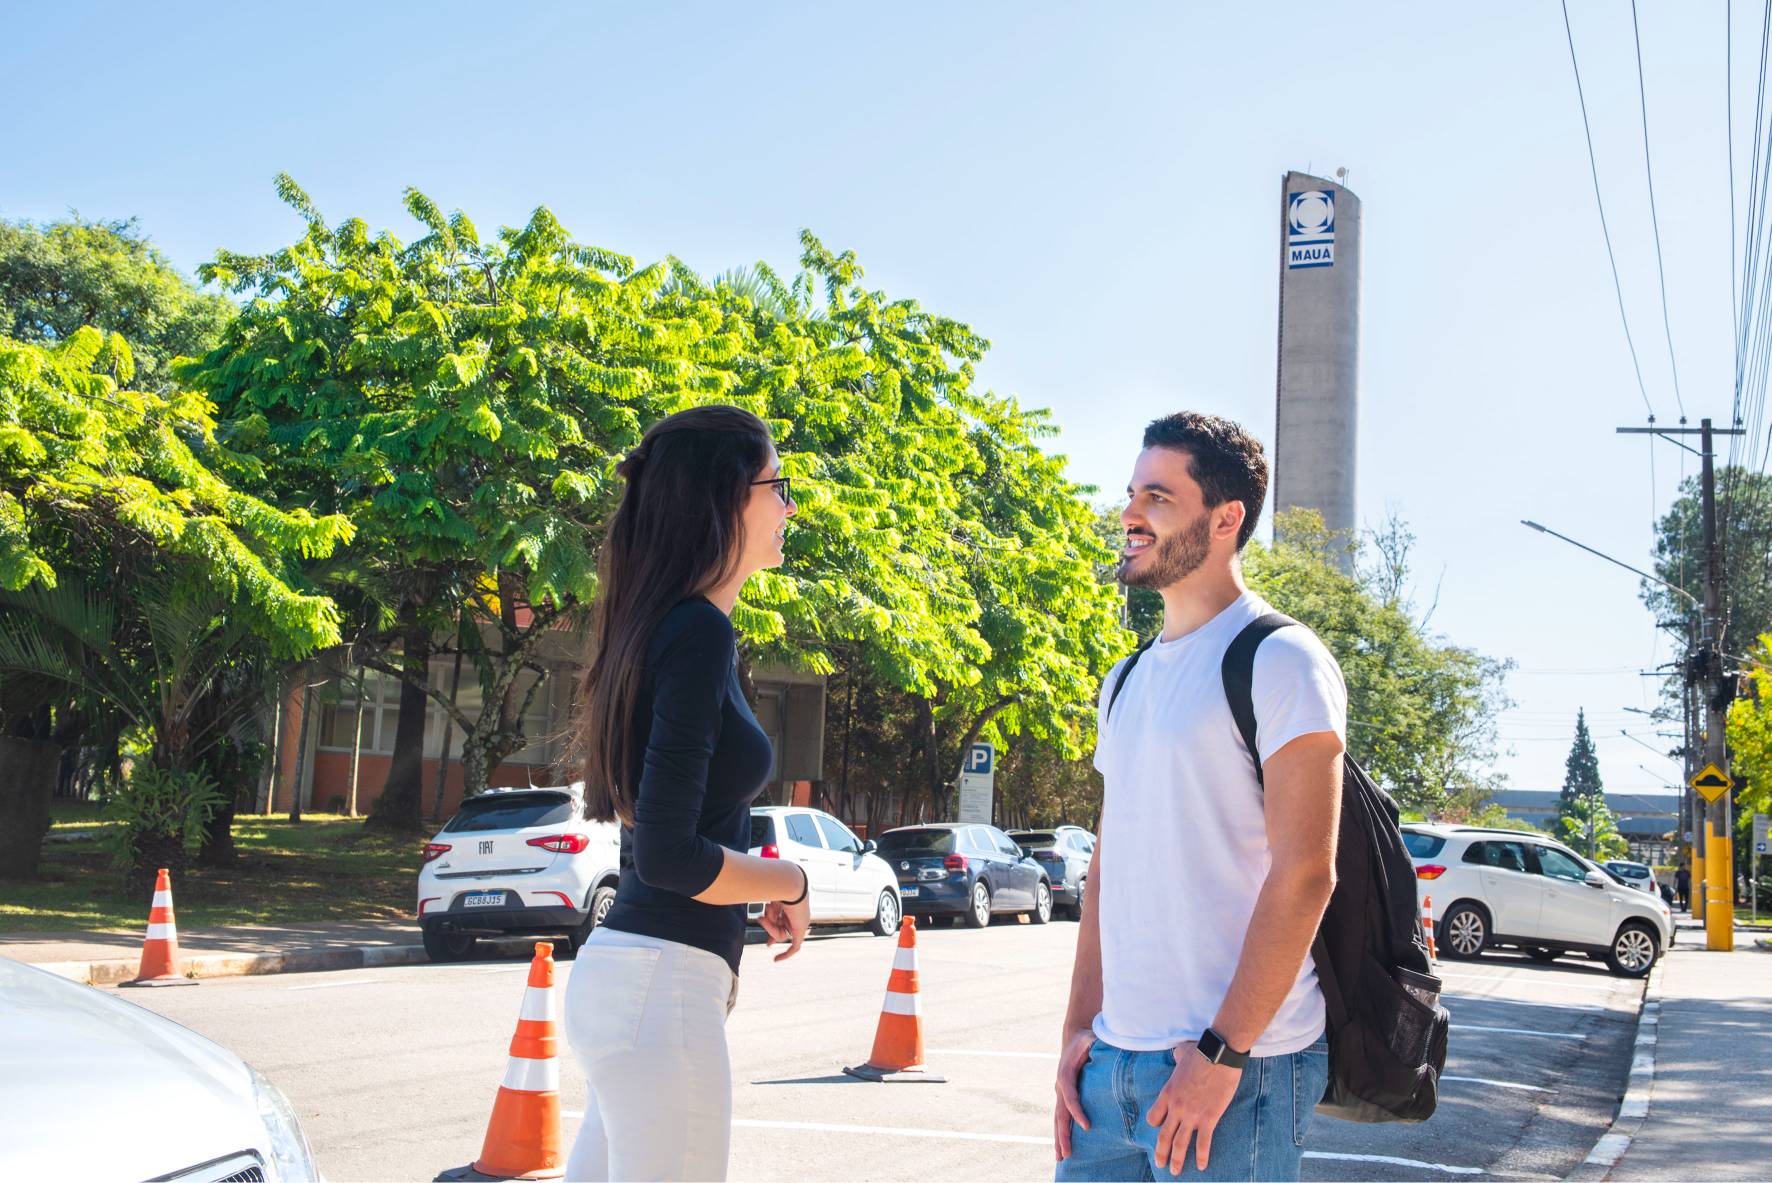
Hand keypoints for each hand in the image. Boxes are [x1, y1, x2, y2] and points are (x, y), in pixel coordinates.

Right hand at [761, 893, 809, 960]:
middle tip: (762, 922)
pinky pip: (795, 946)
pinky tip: (776, 960)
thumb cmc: (780, 889)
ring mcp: (800, 923)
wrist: (790, 885)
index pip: (782, 923)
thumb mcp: (772, 904)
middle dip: (769, 927)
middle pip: (779, 929)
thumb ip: (769, 916)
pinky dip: (786, 954)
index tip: (768, 942)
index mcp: (791, 908)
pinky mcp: (800, 930)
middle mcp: (796, 917)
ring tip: (769, 911)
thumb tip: (761, 921)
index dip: (773, 930)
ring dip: (771, 925)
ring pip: (780, 934)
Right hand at [1053, 1027, 1094, 1161]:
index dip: (1077, 1112)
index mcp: (1065, 1075)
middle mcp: (1060, 1087)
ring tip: (1061, 1158)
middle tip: (1067, 1153)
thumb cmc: (1085, 1039)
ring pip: (1058, 1120)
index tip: (1087, 1126)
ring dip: (1059, 1138)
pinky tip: (1063, 1147)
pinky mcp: (1064, 1097)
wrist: (1074, 1038)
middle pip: (1060, 1115)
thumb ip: (1093, 1044)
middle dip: (1063, 1135)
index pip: (1070, 1098)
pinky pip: (1062, 1117)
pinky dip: (1061, 1132)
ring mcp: (1060, 1093)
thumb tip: (1099, 1048)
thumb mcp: (1089, 1039)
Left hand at [1145, 1043, 1242, 1174]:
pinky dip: (1202, 1156)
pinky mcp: (1209, 1118)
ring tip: (1175, 1172)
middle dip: (1161, 1153)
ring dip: (1177, 1160)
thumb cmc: (1200, 1052)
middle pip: (1164, 1136)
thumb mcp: (1181, 1053)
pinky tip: (1202, 1166)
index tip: (1160, 1129)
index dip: (1156, 1125)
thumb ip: (1176, 1058)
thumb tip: (1178, 1055)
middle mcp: (1175, 1108)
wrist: (1218, 1055)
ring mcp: (1191, 1115)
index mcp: (1167, 1093)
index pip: (1154, 1118)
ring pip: (1180, 1143)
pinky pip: (1203, 1143)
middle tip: (1160, 1164)